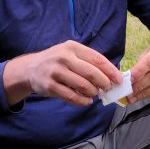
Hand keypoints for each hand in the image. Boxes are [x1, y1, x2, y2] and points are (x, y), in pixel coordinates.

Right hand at [3, 40, 122, 106]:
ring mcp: (55, 72)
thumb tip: (111, 75)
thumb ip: (88, 62)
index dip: (110, 71)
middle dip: (104, 83)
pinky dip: (82, 101)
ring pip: (82, 85)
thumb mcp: (70, 54)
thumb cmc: (56, 62)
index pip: (97, 59)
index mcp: (72, 47)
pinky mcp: (49, 86)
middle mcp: (63, 57)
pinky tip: (86, 101)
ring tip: (95, 94)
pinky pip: (71, 96)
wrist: (30, 69)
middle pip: (91, 73)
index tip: (119, 80)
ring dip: (93, 92)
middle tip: (108, 89)